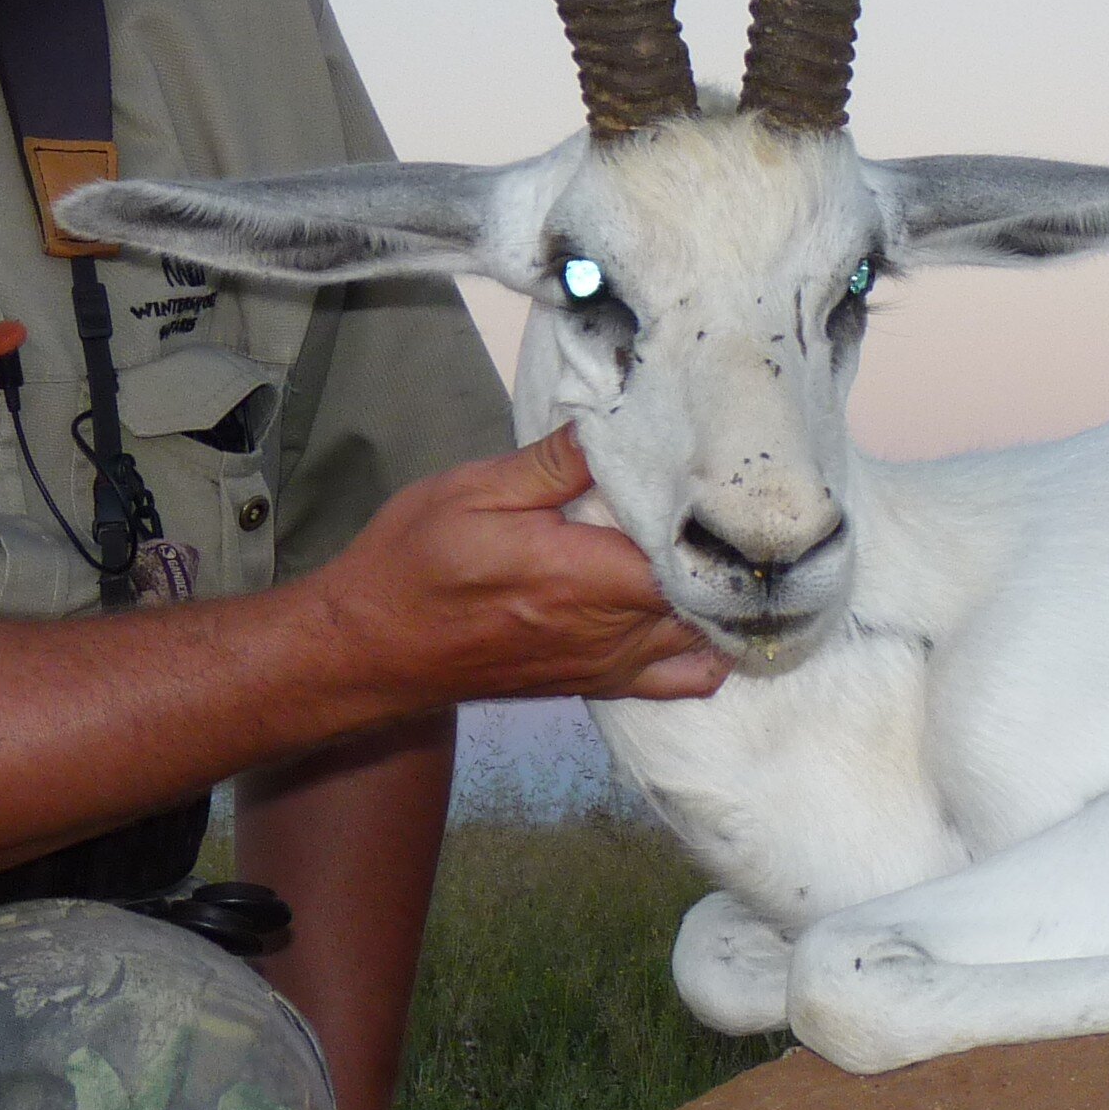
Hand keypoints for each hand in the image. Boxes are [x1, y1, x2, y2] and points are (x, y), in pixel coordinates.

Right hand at [305, 429, 724, 713]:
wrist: (369, 648)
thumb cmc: (414, 561)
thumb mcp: (474, 489)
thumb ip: (554, 463)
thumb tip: (617, 425)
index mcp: (582, 576)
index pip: (691, 560)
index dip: (722, 527)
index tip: (732, 484)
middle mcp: (607, 631)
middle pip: (710, 601)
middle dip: (732, 559)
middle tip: (740, 509)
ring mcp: (605, 665)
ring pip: (702, 639)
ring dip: (725, 600)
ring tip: (731, 551)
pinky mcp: (594, 684)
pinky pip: (679, 681)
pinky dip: (707, 653)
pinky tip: (711, 614)